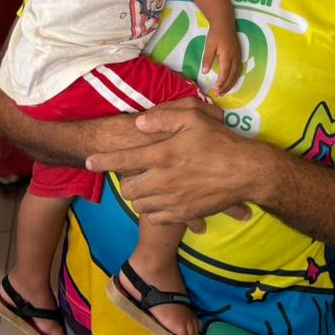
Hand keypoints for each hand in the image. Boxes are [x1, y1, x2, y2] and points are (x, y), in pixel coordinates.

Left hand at [86, 98, 256, 228]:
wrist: (246, 172)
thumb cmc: (220, 141)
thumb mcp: (194, 118)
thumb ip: (164, 118)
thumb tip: (139, 123)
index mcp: (162, 155)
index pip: (123, 160)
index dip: (102, 161)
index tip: (89, 162)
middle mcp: (163, 181)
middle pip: (128, 188)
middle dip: (125, 181)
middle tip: (134, 173)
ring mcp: (173, 200)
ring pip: (140, 205)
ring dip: (139, 195)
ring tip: (149, 185)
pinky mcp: (183, 214)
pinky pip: (156, 217)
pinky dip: (154, 209)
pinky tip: (162, 199)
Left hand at [202, 21, 241, 95]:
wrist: (225, 23)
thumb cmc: (215, 34)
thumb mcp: (209, 46)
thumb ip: (207, 59)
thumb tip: (205, 72)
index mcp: (227, 55)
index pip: (225, 72)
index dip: (221, 82)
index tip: (216, 89)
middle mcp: (235, 57)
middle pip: (232, 76)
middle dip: (226, 86)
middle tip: (219, 94)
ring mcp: (238, 56)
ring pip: (237, 74)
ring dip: (231, 84)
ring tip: (224, 91)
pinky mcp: (239, 55)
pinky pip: (239, 70)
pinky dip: (235, 78)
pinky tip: (230, 82)